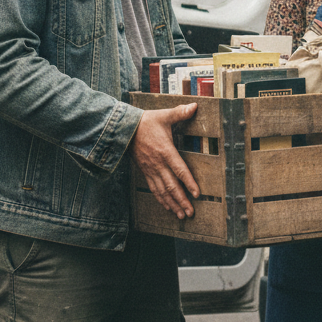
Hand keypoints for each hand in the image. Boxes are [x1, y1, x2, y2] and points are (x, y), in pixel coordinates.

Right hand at [130, 102, 199, 218]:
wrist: (125, 129)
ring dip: (172, 204)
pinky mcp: (146, 172)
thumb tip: (194, 106)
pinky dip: (161, 200)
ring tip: (181, 215)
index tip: (197, 194)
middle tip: (191, 212)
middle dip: (182, 200)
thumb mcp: (164, 115)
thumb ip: (180, 112)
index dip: (188, 183)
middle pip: (171, 186)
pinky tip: (168, 206)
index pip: (179, 170)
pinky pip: (154, 189)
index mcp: (165, 151)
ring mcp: (151, 170)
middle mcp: (158, 164)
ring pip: (162, 191)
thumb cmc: (146, 122)